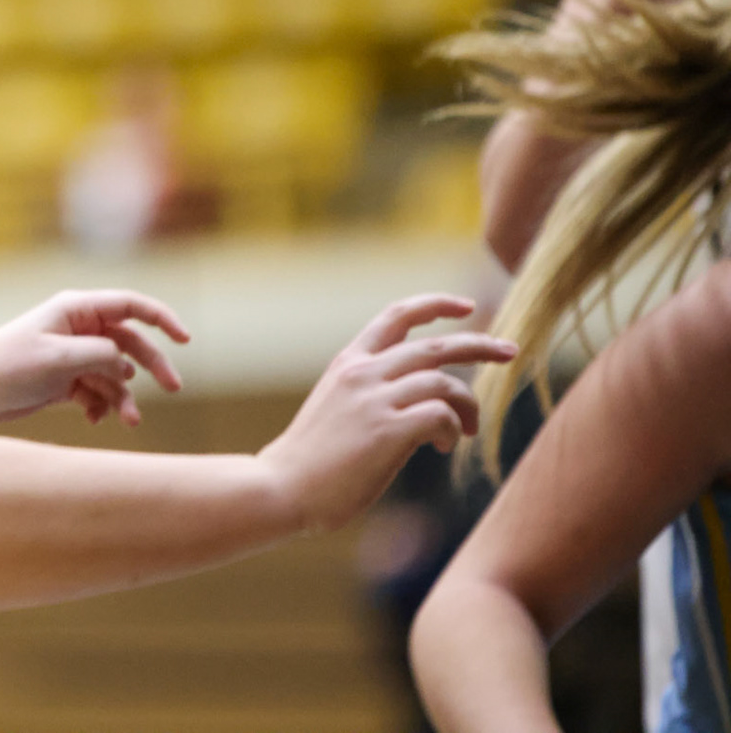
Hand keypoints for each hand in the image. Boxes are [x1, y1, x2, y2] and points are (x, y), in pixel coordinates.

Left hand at [0, 290, 189, 426]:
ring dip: (124, 396)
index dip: (161, 319)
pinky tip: (92, 419)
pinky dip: (101, 406)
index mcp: (77, 310)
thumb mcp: (61, 359)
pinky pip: (97, 392)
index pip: (131, 305)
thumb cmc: (9, 366)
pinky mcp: (64, 382)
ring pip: (116, 374)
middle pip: (131, 343)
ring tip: (128, 421)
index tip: (185, 339)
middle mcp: (78, 329)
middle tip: (174, 388)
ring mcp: (72, 356)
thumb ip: (102, 358)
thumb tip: (126, 369)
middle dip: (153, 365)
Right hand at [258, 296, 515, 535]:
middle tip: (511, 352)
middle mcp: (363, 373)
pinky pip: (440, 415)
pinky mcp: (387, 431)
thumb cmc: (310, 460)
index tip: (466, 306)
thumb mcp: (335, 406)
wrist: (282, 488)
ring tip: (464, 430)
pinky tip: (443, 446)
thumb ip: (369, 392)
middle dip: (481, 345)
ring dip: (466, 405)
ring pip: (445, 382)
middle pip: (436, 345)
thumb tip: (416, 398)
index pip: (396, 315)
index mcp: (348, 362)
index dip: (435, 304)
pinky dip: (451, 429)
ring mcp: (374, 400)